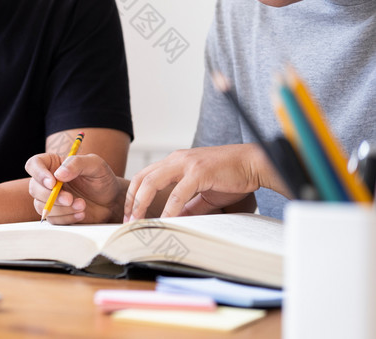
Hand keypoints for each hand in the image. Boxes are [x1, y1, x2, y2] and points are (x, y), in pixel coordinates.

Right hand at [26, 153, 123, 224]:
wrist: (111, 202)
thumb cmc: (102, 179)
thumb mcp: (95, 165)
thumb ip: (77, 163)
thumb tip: (58, 174)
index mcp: (53, 164)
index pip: (34, 165)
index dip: (39, 174)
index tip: (53, 183)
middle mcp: (48, 181)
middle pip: (34, 188)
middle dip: (51, 196)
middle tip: (70, 199)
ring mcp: (50, 198)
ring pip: (41, 206)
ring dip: (61, 209)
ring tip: (82, 205)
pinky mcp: (56, 214)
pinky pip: (52, 219)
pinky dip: (66, 218)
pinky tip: (81, 214)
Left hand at [125, 143, 271, 220]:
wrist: (253, 164)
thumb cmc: (229, 177)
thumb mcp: (202, 193)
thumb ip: (186, 206)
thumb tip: (173, 222)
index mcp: (174, 161)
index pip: (144, 176)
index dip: (133, 196)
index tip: (130, 215)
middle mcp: (176, 159)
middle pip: (142, 178)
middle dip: (132, 201)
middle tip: (128, 221)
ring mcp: (186, 164)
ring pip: (153, 181)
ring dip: (142, 203)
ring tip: (139, 221)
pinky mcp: (199, 172)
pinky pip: (178, 192)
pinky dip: (169, 208)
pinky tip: (166, 221)